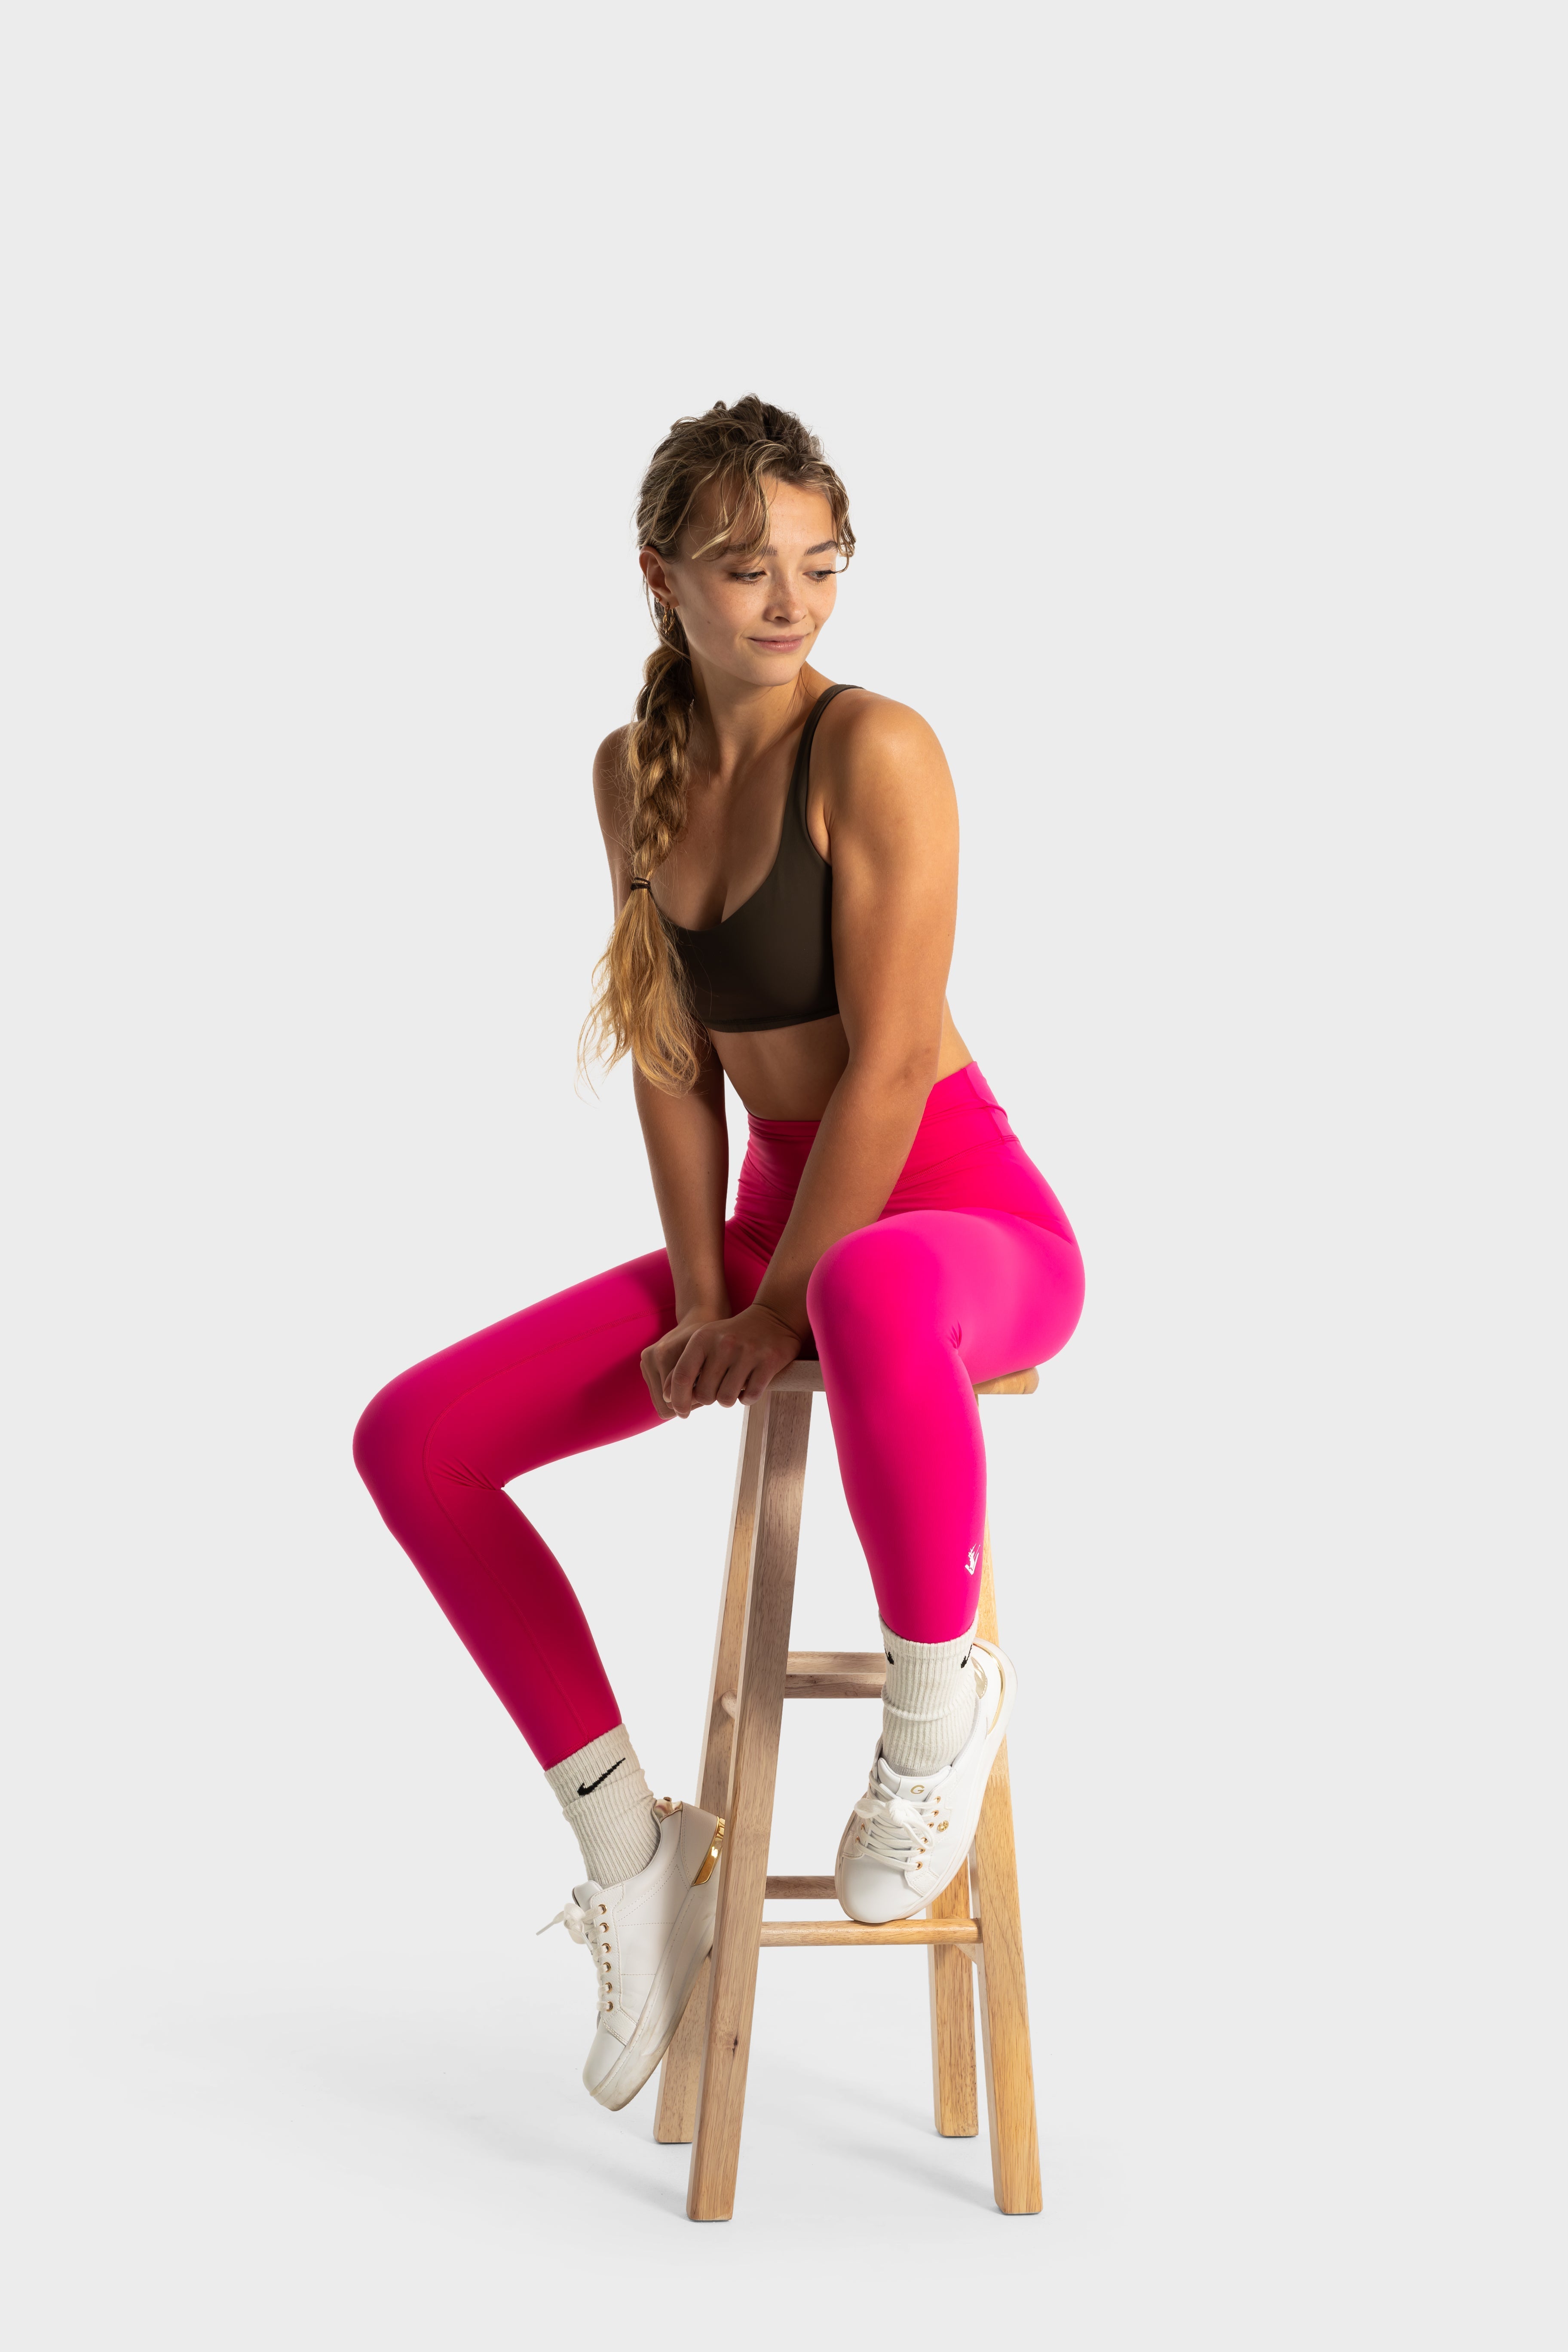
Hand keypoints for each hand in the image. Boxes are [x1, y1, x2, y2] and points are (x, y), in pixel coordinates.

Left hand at [640, 1302, 803, 1420]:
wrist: (772, 1318)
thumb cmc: (731, 1336)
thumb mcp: (704, 1342)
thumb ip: (684, 1367)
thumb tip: (668, 1398)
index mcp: (702, 1338)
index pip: (681, 1377)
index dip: (678, 1400)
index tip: (681, 1412)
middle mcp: (723, 1344)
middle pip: (704, 1394)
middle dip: (709, 1398)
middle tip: (717, 1389)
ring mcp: (747, 1353)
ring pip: (726, 1399)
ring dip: (727, 1399)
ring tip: (732, 1386)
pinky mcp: (768, 1362)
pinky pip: (749, 1397)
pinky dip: (747, 1398)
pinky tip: (749, 1385)